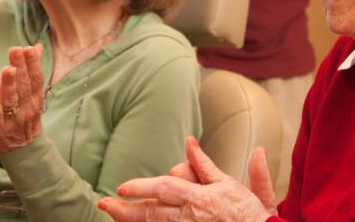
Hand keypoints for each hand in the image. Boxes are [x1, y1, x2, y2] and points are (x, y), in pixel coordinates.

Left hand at [0, 45, 43, 153]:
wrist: (24, 149)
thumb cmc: (26, 116)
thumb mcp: (33, 94)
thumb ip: (32, 71)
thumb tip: (36, 46)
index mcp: (35, 98)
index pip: (35, 78)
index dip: (32, 63)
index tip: (27, 48)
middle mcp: (27, 107)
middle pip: (24, 85)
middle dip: (20, 67)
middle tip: (15, 50)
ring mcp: (14, 120)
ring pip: (13, 100)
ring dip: (10, 85)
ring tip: (7, 69)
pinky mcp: (0, 131)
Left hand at [97, 136, 275, 221]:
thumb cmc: (250, 212)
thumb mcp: (229, 183)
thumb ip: (206, 164)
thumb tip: (189, 141)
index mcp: (201, 197)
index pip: (165, 188)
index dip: (141, 187)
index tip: (122, 187)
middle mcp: (191, 216)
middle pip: (152, 211)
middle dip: (125, 209)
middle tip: (104, 204)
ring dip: (132, 220)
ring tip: (112, 215)